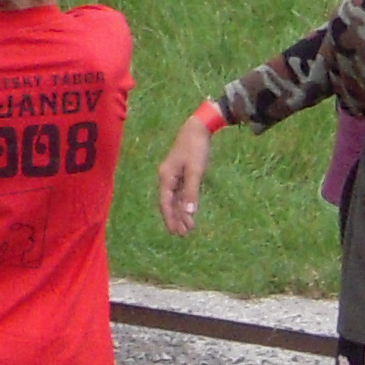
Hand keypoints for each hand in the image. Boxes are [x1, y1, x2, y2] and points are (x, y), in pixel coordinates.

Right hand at [157, 115, 215, 234]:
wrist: (198, 129)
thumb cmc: (195, 148)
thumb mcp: (195, 171)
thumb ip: (192, 192)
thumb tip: (189, 212)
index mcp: (166, 177)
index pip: (165, 203)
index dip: (169, 218)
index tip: (175, 232)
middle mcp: (167, 178)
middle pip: (169, 203)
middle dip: (175, 219)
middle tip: (183, 235)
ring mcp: (174, 176)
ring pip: (176, 199)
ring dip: (181, 213)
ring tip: (189, 228)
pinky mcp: (182, 173)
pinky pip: (181, 193)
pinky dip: (185, 203)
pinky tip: (190, 212)